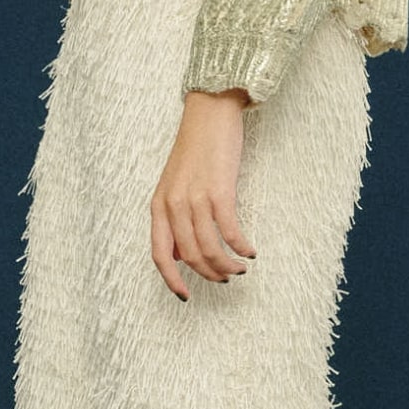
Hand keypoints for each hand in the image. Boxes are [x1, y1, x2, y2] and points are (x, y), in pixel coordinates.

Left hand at [151, 89, 258, 298]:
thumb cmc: (195, 148)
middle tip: (225, 278)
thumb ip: (172, 218)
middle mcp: (173, 204)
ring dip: (227, 265)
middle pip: (190, 256)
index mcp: (159, 205)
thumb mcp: (173, 185)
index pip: (159, 255)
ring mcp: (195, 198)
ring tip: (240, 268)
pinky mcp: (219, 191)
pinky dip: (241, 247)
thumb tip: (178, 255)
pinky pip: (230, 232)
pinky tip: (250, 251)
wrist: (209, 113)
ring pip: (210, 249)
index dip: (172, 281)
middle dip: (209, 274)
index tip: (186, 296)